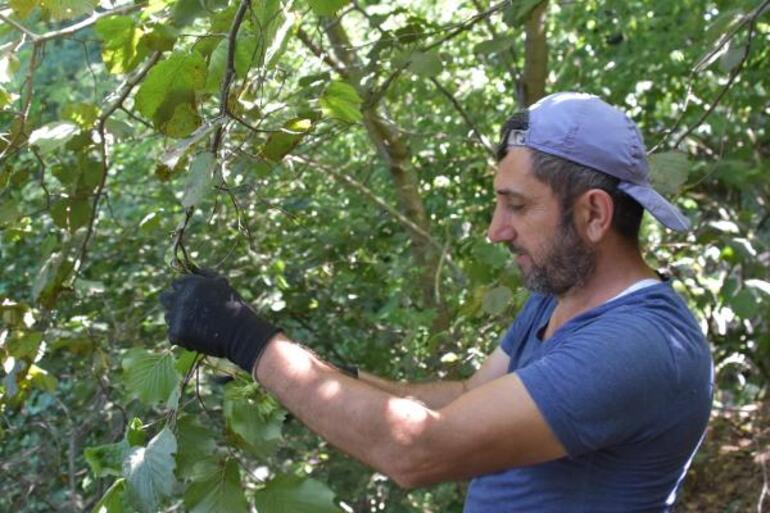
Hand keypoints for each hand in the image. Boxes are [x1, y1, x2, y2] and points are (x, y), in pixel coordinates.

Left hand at [159, 270, 279, 372]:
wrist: (240, 332)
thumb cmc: (234, 306)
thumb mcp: (222, 283)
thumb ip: (205, 274)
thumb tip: (192, 268)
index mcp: (190, 283)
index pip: (176, 283)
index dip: (184, 290)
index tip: (194, 298)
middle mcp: (180, 298)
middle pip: (165, 298)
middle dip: (174, 302)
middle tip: (189, 311)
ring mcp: (176, 316)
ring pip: (168, 316)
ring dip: (178, 319)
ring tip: (197, 325)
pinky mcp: (176, 334)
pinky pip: (172, 333)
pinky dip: (182, 335)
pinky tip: (197, 335)